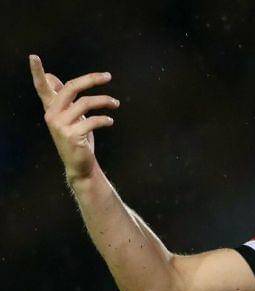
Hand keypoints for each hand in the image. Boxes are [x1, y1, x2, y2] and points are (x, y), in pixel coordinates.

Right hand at [29, 54, 118, 182]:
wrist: (79, 164)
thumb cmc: (77, 136)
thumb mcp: (69, 116)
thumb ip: (63, 98)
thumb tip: (52, 77)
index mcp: (51, 107)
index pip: (42, 87)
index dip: (37, 72)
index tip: (33, 56)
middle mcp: (52, 114)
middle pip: (71, 88)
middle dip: (91, 79)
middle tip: (108, 76)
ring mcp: (61, 125)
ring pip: (86, 103)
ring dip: (105, 101)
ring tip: (115, 104)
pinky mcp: (72, 136)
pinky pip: (93, 121)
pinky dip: (104, 120)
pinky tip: (110, 121)